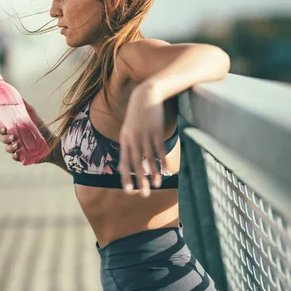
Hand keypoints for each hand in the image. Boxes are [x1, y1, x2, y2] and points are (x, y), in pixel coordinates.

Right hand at [0, 99, 52, 161]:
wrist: (52, 141)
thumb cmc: (41, 128)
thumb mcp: (33, 116)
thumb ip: (26, 107)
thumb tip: (20, 96)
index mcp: (15, 130)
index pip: (3, 131)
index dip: (1, 130)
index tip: (4, 128)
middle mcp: (15, 140)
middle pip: (3, 140)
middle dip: (5, 138)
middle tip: (13, 136)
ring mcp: (18, 149)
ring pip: (8, 149)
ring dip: (10, 147)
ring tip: (18, 145)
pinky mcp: (23, 157)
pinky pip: (15, 158)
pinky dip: (15, 156)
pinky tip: (17, 153)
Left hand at [118, 80, 166, 196]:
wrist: (146, 95)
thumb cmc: (136, 115)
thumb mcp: (128, 129)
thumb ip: (128, 146)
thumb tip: (126, 165)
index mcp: (124, 139)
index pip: (124, 162)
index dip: (126, 177)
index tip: (129, 191)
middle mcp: (133, 138)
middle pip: (136, 163)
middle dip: (140, 180)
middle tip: (144, 195)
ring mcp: (145, 135)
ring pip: (149, 158)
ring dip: (153, 173)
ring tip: (157, 185)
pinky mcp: (156, 131)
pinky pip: (160, 150)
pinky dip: (163, 162)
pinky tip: (167, 171)